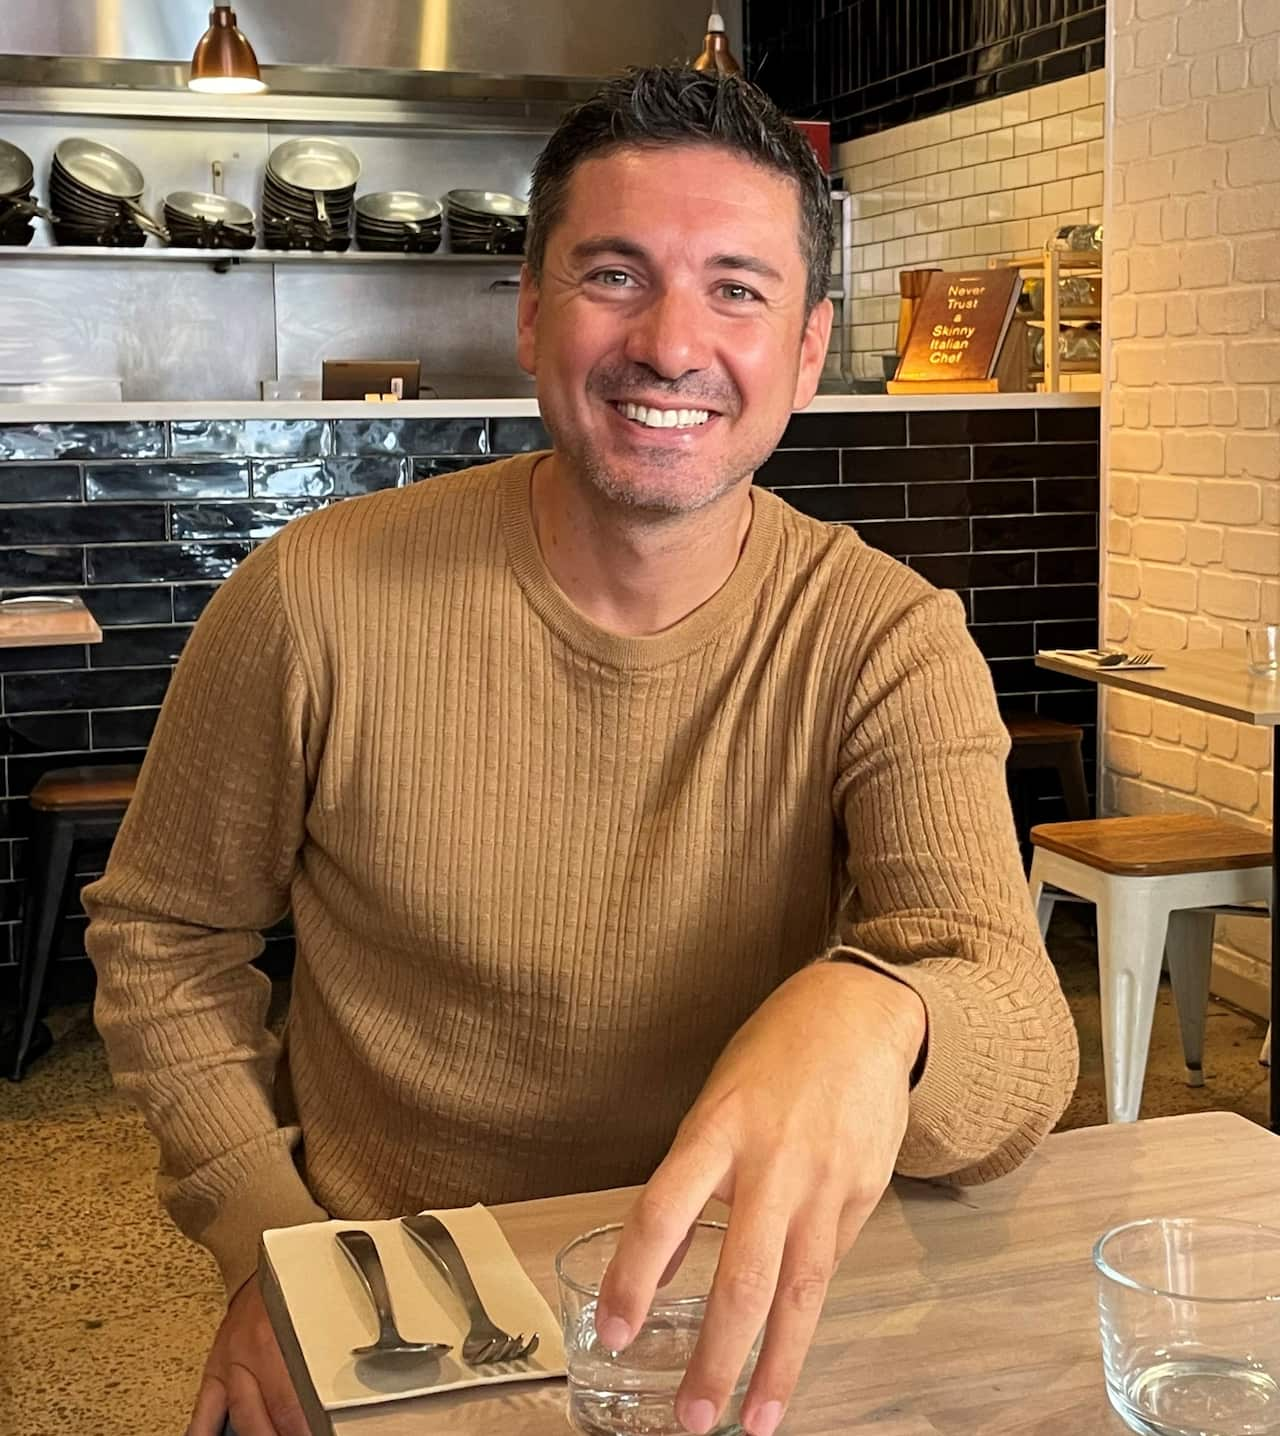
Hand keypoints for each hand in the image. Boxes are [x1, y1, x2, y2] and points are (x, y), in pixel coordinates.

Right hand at [188, 1273, 309, 1435]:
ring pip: (238, 1416)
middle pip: (262, 1416)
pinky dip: (203, 1433)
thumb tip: (339, 1390)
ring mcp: (227, 1365)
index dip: (305, 1428)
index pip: (291, 1402)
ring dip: (257, 1435)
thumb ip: (323, 1352)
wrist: (259, 1261)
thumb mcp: (317, 1312)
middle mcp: (247, 1354)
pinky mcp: (213, 1371)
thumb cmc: (291, 1284)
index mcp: (276, 1338)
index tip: (317, 1434)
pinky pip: (202, 1411)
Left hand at [595, 961, 925, 1435]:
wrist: (861, 1014)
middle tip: (694, 1417)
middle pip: (742, 1276)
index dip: (635, 1279)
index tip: (616, 1332)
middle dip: (718, 1356)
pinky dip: (805, 1311)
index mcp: (718, 1128)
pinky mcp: (864, 1197)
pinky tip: (789, 1349)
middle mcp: (773, 1162)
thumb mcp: (717, 1101)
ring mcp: (826, 1183)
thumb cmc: (776, 1053)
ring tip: (755, 1420)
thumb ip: (694, 1180)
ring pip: (799, 1292)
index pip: (663, 1214)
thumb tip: (667, 1262)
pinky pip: (829, 1264)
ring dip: (776, 1366)